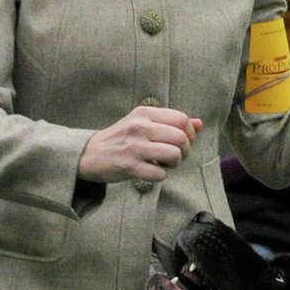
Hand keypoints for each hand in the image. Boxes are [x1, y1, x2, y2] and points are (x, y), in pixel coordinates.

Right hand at [78, 107, 200, 183]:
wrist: (89, 154)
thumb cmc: (122, 139)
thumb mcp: (143, 123)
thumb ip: (171, 122)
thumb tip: (199, 123)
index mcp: (144, 113)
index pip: (182, 119)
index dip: (189, 134)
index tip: (181, 142)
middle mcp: (139, 126)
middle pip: (181, 138)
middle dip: (185, 151)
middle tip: (174, 157)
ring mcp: (134, 146)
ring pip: (174, 155)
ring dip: (174, 164)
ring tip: (164, 164)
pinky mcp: (129, 166)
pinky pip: (160, 174)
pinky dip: (160, 176)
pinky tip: (150, 171)